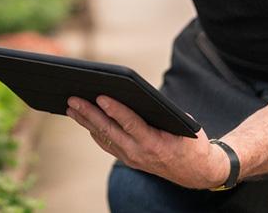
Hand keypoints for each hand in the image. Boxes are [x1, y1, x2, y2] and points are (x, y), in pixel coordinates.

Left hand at [66, 95, 226, 189]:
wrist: (196, 171)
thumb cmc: (191, 142)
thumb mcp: (183, 125)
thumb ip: (161, 112)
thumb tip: (137, 95)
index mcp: (155, 143)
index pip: (130, 124)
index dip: (115, 110)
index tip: (101, 96)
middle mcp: (139, 153)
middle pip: (109, 130)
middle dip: (89, 113)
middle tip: (73, 99)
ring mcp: (132, 158)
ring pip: (104, 137)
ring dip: (86, 122)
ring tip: (72, 107)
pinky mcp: (128, 160)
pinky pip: (108, 145)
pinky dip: (95, 132)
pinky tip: (85, 122)